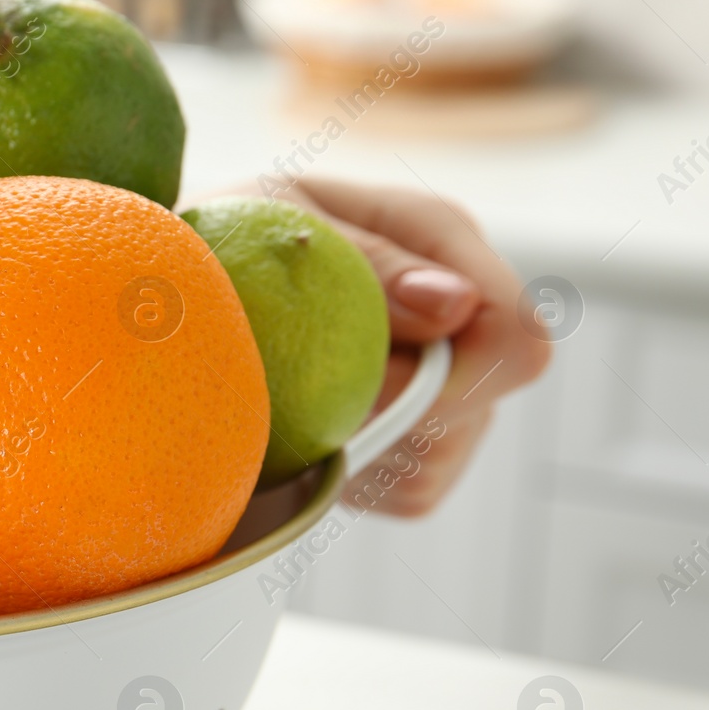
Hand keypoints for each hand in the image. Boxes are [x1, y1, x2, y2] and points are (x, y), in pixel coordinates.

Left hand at [215, 177, 550, 515]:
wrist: (193, 280)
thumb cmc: (231, 232)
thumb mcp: (281, 217)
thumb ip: (370, 263)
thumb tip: (454, 304)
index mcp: (443, 242)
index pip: (515, 339)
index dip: (459, 378)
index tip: (369, 381)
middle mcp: (460, 317)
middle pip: (476, 412)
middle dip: (383, 412)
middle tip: (296, 388)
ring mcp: (446, 386)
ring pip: (437, 460)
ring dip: (357, 445)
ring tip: (288, 404)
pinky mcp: (414, 447)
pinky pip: (405, 492)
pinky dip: (349, 476)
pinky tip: (303, 437)